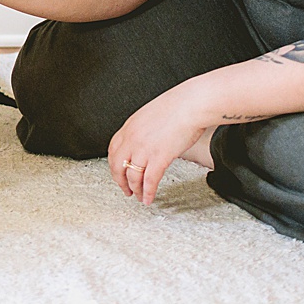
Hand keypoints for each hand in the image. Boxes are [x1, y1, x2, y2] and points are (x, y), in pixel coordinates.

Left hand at [106, 88, 208, 205]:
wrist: (191, 104)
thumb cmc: (178, 106)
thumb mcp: (150, 114)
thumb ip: (143, 128)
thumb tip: (146, 139)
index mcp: (129, 126)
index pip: (113, 150)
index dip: (114, 164)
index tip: (118, 172)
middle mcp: (132, 138)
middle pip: (118, 165)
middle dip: (120, 181)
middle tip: (126, 189)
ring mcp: (144, 149)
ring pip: (132, 176)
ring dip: (135, 189)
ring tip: (139, 196)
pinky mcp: (159, 158)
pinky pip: (149, 181)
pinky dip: (147, 192)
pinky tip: (149, 198)